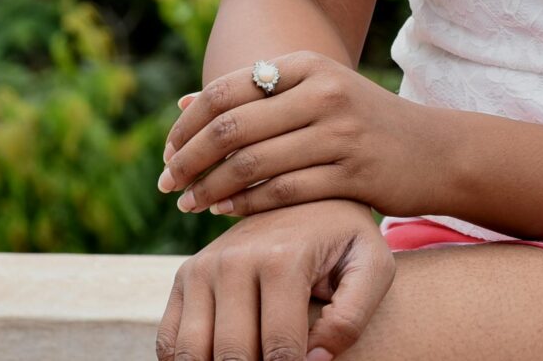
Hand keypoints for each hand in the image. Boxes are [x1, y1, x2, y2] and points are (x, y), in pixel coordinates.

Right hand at [157, 196, 391, 360]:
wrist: (311, 198)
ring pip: (193, 353)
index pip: (280, 349)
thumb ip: (352, 316)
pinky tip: (219, 359)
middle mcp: (234, 259)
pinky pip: (170, 340)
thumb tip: (314, 358)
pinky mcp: (185, 276)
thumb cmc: (347, 241)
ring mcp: (203, 266)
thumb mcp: (373, 268)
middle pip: (233, 354)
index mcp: (282, 258)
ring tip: (254, 360)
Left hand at [160, 52, 453, 220]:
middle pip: (232, 127)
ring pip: (252, 163)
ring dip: (210, 188)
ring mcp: (341, 132)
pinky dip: (246, 205)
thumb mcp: (316, 95)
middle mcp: (324, 92)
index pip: (227, 90)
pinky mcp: (354, 173)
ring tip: (189, 204)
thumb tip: (184, 104)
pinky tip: (227, 213)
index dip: (187, 125)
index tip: (167, 152)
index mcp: (309, 65)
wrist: (435, 151)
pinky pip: (283, 192)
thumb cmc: (362, 125)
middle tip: (167, 184)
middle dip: (188, 159)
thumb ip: (255, 98)